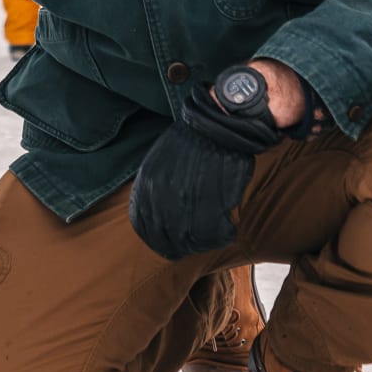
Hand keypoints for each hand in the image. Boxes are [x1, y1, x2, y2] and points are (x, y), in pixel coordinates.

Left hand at [128, 82, 280, 259]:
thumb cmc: (192, 141)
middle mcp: (160, 197)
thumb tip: (157, 214)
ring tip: (216, 231)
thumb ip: (154, 188)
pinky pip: (214, 234)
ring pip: (190, 241)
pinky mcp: (210, 204)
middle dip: (181, 246)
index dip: (157, 240)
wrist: (216, 124)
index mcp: (146, 186)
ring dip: (204, 242)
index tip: (170, 244)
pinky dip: (222, 235)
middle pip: (166, 240)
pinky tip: (228, 226)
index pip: (143, 227)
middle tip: (196, 243)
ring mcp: (185, 202)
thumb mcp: (159, 161)